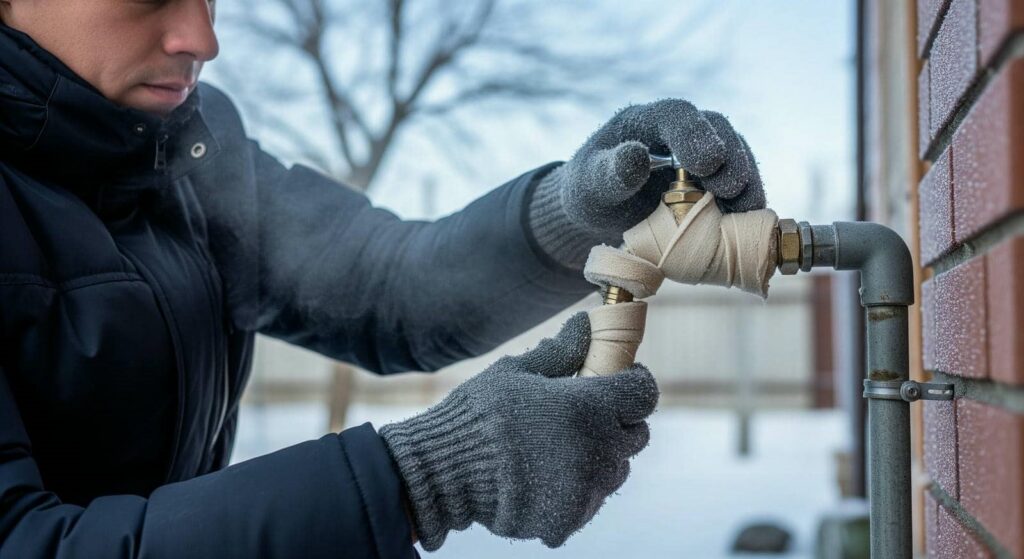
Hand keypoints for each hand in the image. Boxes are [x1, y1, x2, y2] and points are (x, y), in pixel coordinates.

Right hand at [379, 312, 658, 550]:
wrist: (444, 473)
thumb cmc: (479, 413)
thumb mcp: (517, 371)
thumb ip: (561, 351)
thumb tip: (587, 323)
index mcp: (589, 407)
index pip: (643, 394)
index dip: (633, 382)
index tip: (616, 377)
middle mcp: (598, 451)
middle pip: (634, 434)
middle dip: (617, 420)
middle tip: (584, 413)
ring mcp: (586, 491)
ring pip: (615, 470)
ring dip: (599, 456)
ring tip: (560, 446)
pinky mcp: (570, 519)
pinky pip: (591, 500)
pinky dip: (578, 488)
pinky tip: (545, 475)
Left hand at [528, 99, 764, 267]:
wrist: (602, 214)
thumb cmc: (590, 194)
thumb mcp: (589, 186)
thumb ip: (610, 173)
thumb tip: (637, 155)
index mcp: (644, 121)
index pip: (675, 114)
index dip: (695, 133)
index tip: (706, 163)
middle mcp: (678, 130)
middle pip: (715, 128)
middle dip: (729, 156)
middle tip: (730, 188)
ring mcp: (700, 152)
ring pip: (734, 152)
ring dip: (745, 178)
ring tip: (747, 207)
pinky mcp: (714, 178)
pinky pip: (738, 180)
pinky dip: (747, 198)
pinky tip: (749, 218)